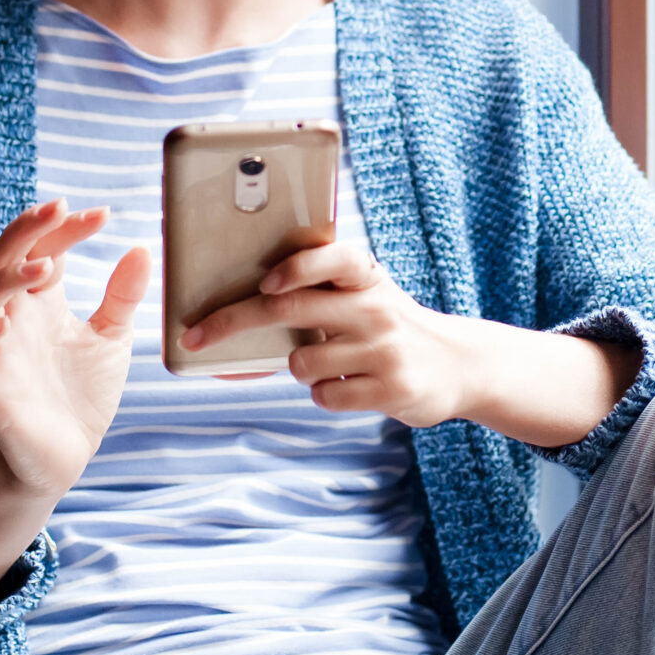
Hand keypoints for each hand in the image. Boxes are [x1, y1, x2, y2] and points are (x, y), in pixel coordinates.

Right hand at [0, 198, 151, 499]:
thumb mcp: (111, 338)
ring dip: (7, 281)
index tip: (103, 215)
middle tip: (58, 209)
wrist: (69, 455)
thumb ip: (122, 296)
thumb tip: (140, 247)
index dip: (66, 228)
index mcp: (41, 303)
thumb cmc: (83, 392)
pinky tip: (5, 323)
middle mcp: (13, 319)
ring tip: (46, 270)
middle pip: (1, 260)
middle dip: (25, 231)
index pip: (43, 249)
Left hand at [180, 244, 640, 447]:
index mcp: (365, 275)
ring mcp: (384, 349)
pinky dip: (324, 393)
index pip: (331, 258)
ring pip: (301, 362)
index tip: (265, 284)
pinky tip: (350, 384)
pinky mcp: (391, 389)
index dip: (296, 268)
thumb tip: (247, 288)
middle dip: (232, 322)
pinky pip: (324, 395)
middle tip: (196, 335)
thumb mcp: (367, 291)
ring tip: (332, 361)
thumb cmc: (390, 324)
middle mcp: (376, 306)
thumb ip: (321, 284)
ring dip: (301, 367)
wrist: (458, 365)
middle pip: (290, 310)